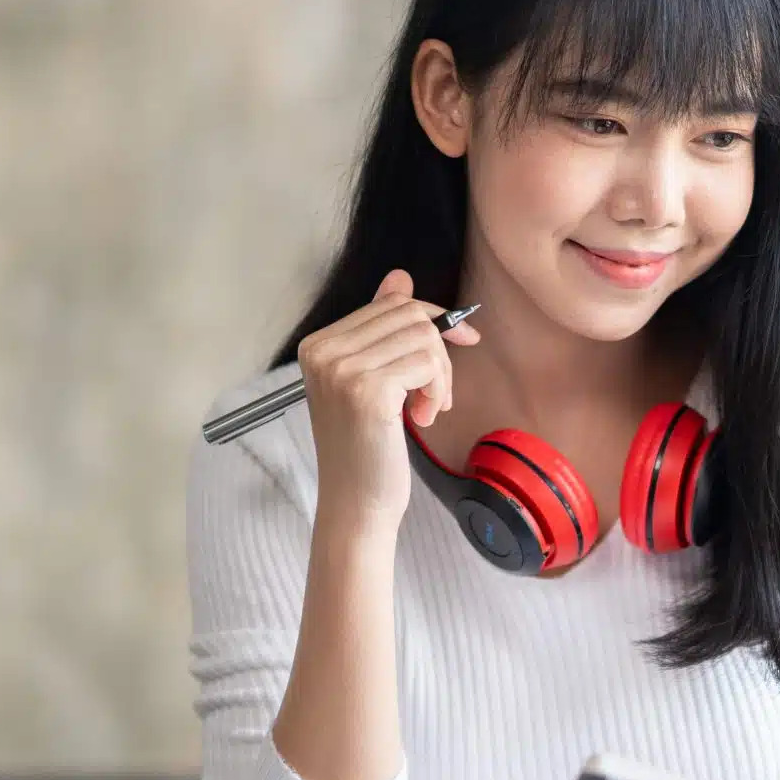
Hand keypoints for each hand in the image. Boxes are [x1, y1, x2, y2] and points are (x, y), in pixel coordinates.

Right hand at [295, 268, 480, 529]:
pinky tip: (422, 418)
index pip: (391, 304)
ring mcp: (341, 369)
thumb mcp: (372, 380)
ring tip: (426, 410)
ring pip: (424, 338)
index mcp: (317, 344)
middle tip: (435, 393)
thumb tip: (400, 276)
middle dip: (439, 350)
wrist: (356, 502)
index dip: (433, 321)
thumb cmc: (367, 446)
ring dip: (440, 376)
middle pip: (410, 314)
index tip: (461, 341)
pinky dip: (437, 390)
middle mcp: (322, 351)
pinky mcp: (367, 390)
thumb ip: (383, 329)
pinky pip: (428, 363)